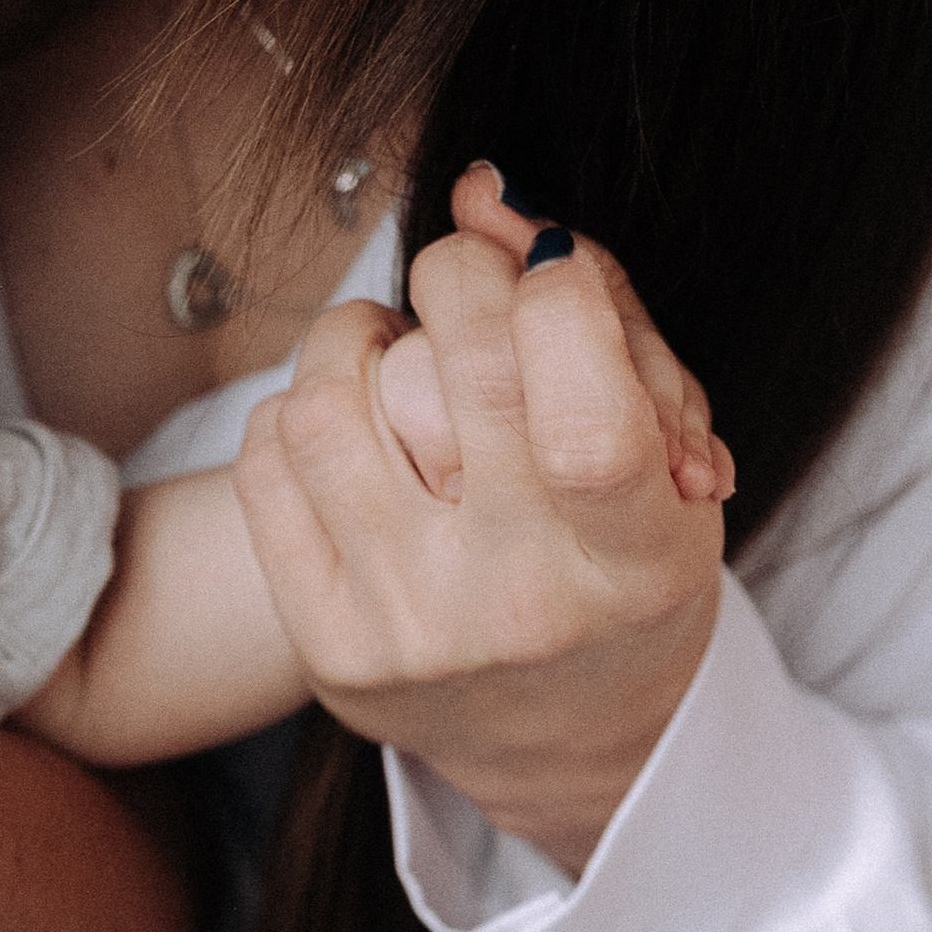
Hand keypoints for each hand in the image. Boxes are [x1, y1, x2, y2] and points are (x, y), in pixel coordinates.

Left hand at [235, 166, 729, 870]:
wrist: (569, 741)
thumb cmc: (619, 564)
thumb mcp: (664, 448)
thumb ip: (594, 307)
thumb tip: (480, 190)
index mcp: (636, 564)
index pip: (582, 415)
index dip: (558, 298)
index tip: (550, 271)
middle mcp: (517, 607)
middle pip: (453, 373)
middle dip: (457, 278)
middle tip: (466, 283)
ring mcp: (406, 630)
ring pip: (331, 402)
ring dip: (360, 338)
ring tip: (397, 354)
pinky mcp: (323, 644)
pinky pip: (267, 459)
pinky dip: (303, 407)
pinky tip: (353, 425)